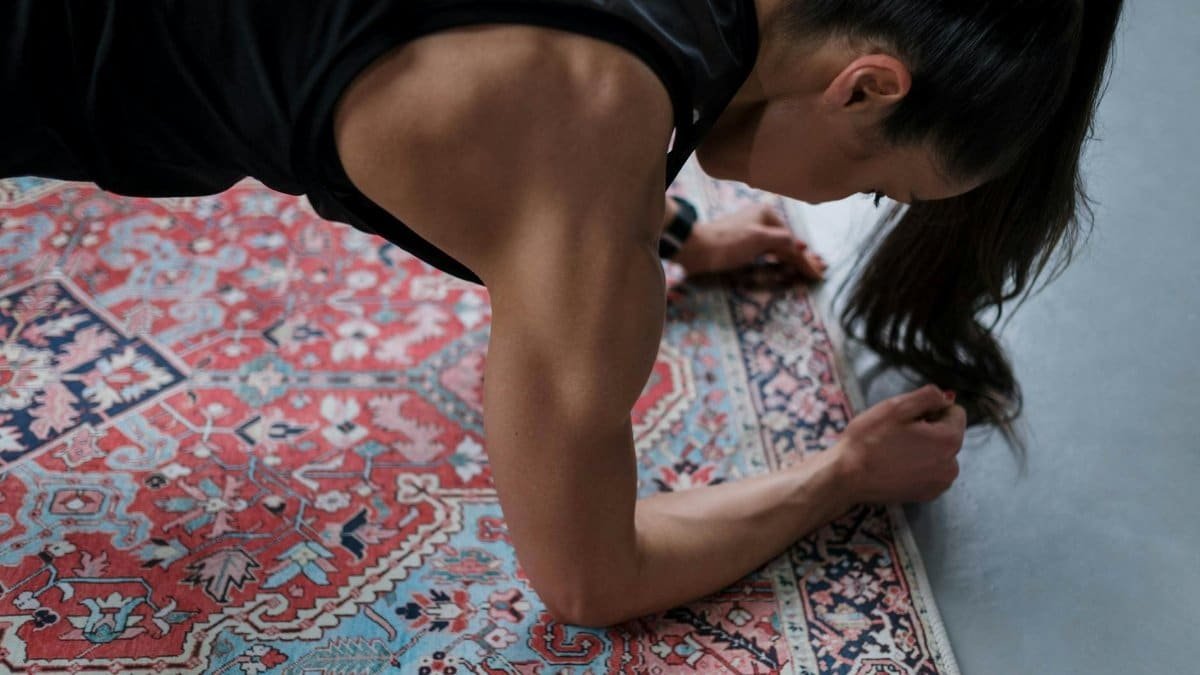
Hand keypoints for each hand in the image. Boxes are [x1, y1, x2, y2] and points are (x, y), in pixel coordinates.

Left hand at [672, 203, 826, 279]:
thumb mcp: (759, 239)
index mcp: (767, 214)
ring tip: (811, 270)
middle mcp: (762, 220)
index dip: (806, 258)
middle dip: (805, 257)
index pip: (792, 240)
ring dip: (795, 259)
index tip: (819, 272)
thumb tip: (800, 247)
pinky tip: (788, 264)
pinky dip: (780, 259)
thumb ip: (783, 241)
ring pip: (779, 248)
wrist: (697, 249)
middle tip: (821, 271)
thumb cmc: (728, 242)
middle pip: (788, 243)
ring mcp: (753, 233)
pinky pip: (769, 252)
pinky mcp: (744, 245)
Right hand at [829, 384, 966, 503]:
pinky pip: (931, 471)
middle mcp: (952, 465)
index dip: (930, 409)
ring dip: (924, 448)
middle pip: (948, 434)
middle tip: (897, 434)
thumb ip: (928, 396)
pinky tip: (895, 465)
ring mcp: (939, 484)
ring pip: (939, 453)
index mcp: (949, 441)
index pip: (955, 412)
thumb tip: (947, 397)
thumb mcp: (896, 406)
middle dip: (928, 429)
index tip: (907, 418)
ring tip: (894, 450)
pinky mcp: (927, 495)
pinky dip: (918, 466)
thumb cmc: (868, 439)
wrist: (847, 477)